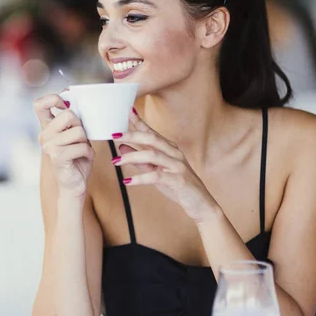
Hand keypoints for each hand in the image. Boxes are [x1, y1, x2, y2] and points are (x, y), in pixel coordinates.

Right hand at [35, 93, 94, 197]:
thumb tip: (79, 104)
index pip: (39, 104)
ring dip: (86, 141)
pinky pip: (81, 146)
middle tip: (80, 139)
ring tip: (81, 150)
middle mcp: (44, 136)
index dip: (54, 99)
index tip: (66, 106)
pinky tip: (83, 159)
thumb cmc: (77, 160)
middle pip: (68, 115)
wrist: (74, 186)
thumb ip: (73, 122)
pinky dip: (88, 153)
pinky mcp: (57, 157)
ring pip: (78, 131)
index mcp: (47, 128)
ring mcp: (49, 146)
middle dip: (81, 126)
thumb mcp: (75, 136)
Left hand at [112, 109, 220, 223]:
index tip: (127, 111)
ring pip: (153, 155)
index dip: (139, 122)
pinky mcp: (179, 180)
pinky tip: (127, 180)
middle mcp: (175, 154)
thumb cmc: (177, 185)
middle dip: (132, 135)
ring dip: (132, 157)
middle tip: (114, 136)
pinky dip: (140, 178)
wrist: (200, 203)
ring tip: (116, 161)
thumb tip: (122, 148)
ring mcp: (178, 166)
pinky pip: (157, 176)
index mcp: (170, 149)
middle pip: (152, 139)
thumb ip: (140, 160)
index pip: (152, 132)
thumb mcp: (156, 170)